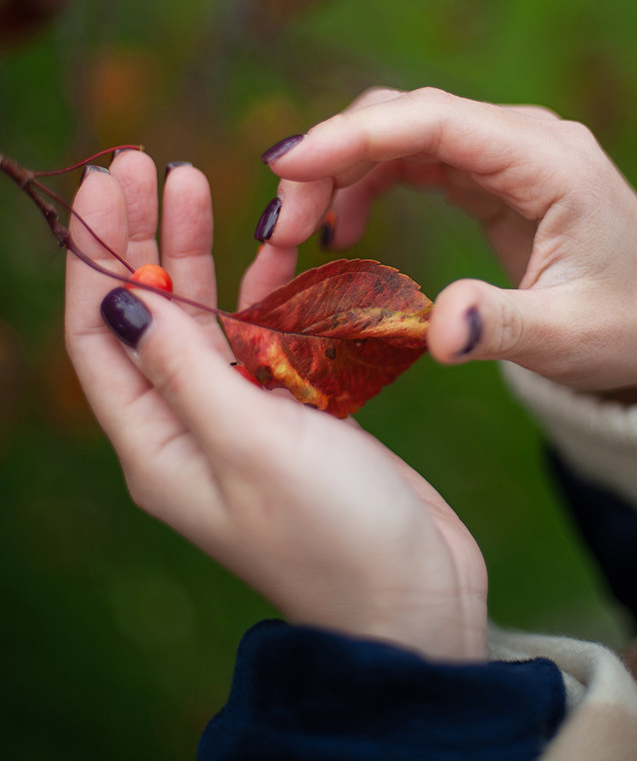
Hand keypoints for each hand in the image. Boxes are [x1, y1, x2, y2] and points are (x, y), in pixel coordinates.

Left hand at [64, 153, 487, 660]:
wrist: (416, 598)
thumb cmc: (331, 534)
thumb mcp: (250, 440)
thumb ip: (184, 364)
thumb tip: (115, 300)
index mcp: (157, 443)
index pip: (99, 333)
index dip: (96, 254)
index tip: (108, 182)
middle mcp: (188, 425)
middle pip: (146, 313)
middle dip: (139, 236)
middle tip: (142, 162)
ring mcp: (242, 416)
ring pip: (204, 315)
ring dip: (196, 250)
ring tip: (195, 179)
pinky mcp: (294, 412)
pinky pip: (265, 333)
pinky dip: (265, 287)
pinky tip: (269, 244)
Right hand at [256, 86, 636, 397]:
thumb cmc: (634, 329)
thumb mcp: (571, 338)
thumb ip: (502, 326)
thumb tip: (435, 332)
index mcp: (551, 163)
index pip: (437, 122)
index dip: (356, 135)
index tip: (287, 165)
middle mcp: (525, 141)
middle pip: (406, 118)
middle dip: (332, 158)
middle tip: (278, 230)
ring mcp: (508, 155)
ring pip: (402, 134)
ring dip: (340, 173)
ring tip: (295, 237)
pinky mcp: (494, 177)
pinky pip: (416, 160)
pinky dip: (368, 185)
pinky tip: (341, 231)